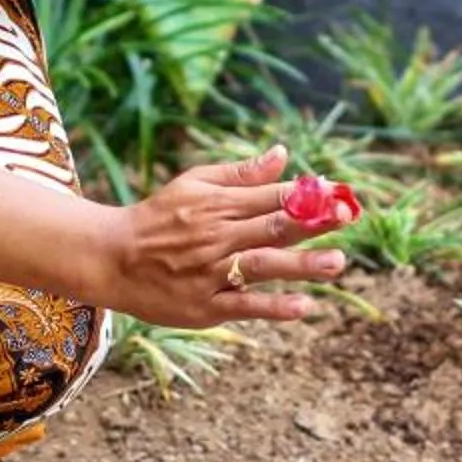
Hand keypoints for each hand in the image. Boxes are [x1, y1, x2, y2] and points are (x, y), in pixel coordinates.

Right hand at [108, 146, 346, 327]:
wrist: (111, 258)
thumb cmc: (158, 217)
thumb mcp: (194, 183)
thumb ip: (241, 173)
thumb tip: (283, 154)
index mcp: (217, 204)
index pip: (271, 196)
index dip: (308, 194)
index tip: (340, 192)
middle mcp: (218, 236)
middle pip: (273, 227)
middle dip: (313, 221)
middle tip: (350, 217)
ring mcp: (211, 273)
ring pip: (263, 266)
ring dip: (302, 264)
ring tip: (337, 262)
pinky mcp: (204, 307)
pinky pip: (243, 307)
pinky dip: (273, 307)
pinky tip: (303, 307)